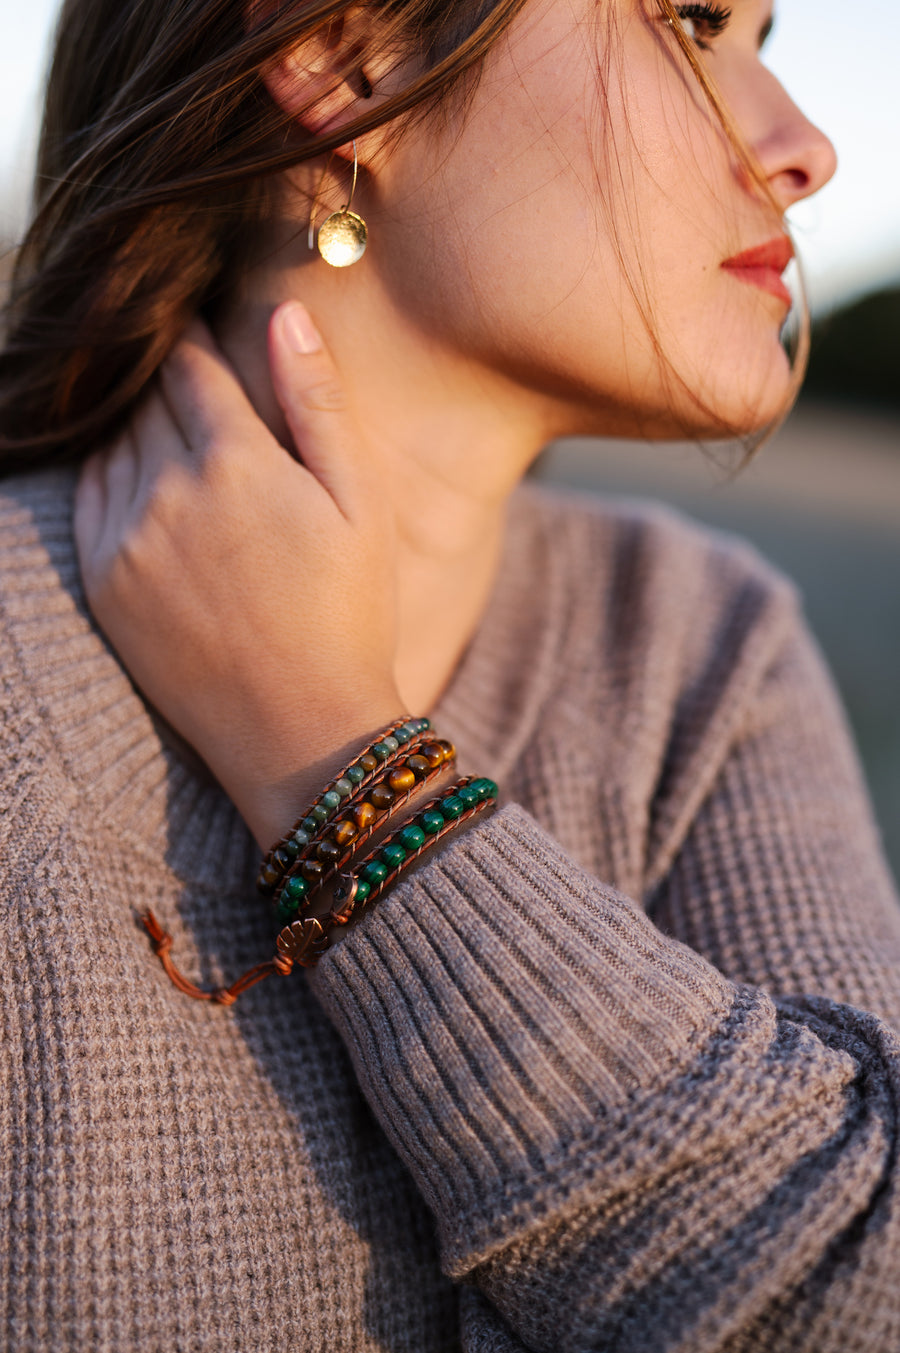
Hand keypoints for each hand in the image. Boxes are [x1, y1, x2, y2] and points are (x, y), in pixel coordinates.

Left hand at [74, 303, 404, 846]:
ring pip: (114, 442)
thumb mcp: (360, 504)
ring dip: (140, 426)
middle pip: (148, 399)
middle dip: (170, 380)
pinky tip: (152, 485)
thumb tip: (284, 310)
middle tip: (193, 378)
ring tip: (178, 435)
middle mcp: (168, 491)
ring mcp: (126, 539)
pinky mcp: (102, 581)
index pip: (190, 364)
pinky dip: (113, 473)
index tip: (202, 328)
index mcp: (236, 463)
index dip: (196, 338)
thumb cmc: (350, 615)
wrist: (302, 732)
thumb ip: (318, 402)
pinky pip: (91, 495)